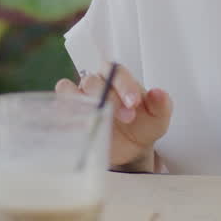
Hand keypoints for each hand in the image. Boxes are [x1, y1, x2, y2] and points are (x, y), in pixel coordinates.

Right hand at [55, 63, 172, 169]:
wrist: (130, 150)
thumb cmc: (142, 126)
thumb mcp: (158, 118)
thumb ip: (162, 104)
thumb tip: (159, 93)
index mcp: (117, 77)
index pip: (115, 70)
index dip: (124, 85)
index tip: (134, 103)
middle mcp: (95, 84)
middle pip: (91, 80)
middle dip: (109, 98)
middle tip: (127, 118)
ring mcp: (79, 99)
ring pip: (67, 89)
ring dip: (80, 103)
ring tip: (96, 119)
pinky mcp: (68, 116)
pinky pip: (58, 110)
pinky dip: (65, 117)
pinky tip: (81, 129)